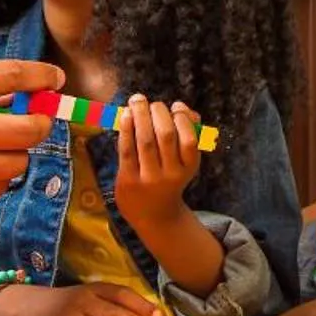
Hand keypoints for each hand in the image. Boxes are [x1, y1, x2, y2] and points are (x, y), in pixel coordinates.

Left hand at [111, 96, 202, 235]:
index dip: (182, 118)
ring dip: (140, 115)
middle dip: (158, 112)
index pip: (189, 139)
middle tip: (152, 102)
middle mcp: (171, 173)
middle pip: (166, 135)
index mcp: (189, 167)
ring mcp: (149, 178)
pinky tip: (126, 115)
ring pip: (145, 140)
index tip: (175, 106)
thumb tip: (183, 107)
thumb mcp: (185, 161)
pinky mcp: (129, 180)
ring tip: (137, 100)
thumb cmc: (170, 178)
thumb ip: (190, 132)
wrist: (154, 215)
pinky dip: (126, 129)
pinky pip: (127, 149)